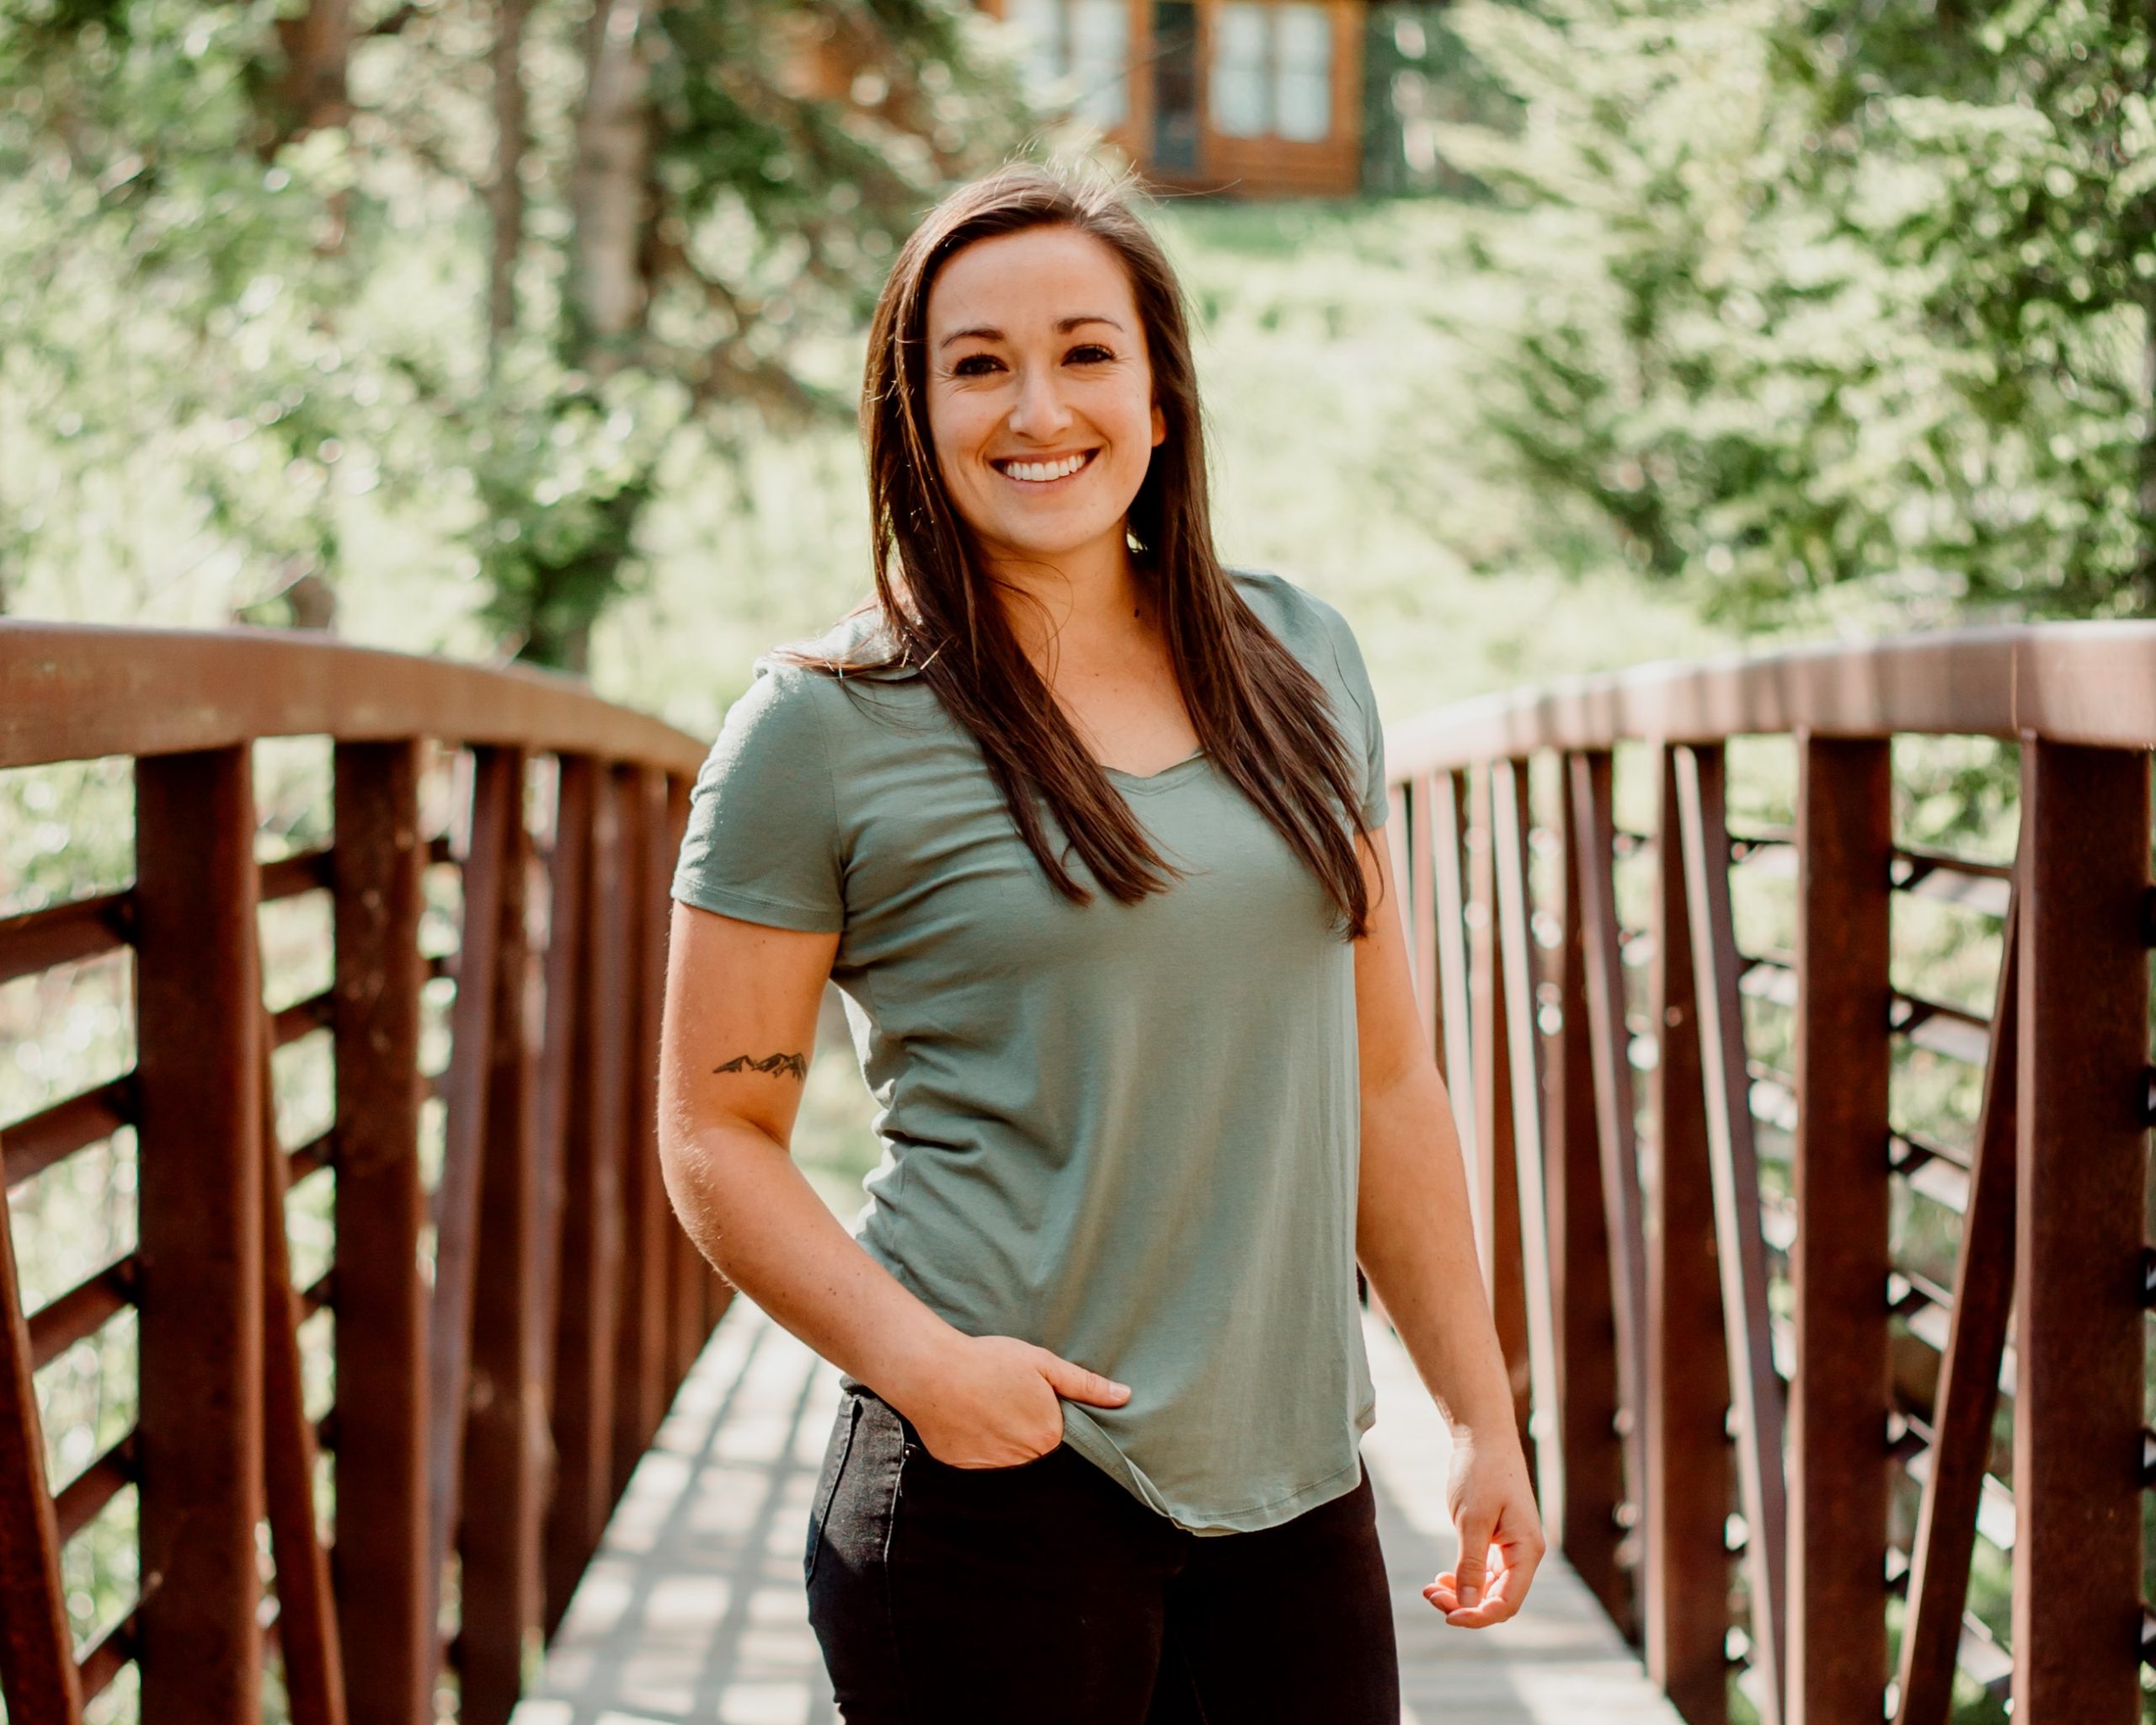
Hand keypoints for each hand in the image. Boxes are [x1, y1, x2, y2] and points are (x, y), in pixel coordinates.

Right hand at [887, 1333, 1130, 1468]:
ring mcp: (994, 1472)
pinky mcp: (965, 1472)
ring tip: (991, 1421)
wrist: (934, 1373)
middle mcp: (1025, 1462)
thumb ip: (1085, 1384)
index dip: (1054, 1430)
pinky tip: (972, 1431)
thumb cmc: (990, 1362)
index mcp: (1048, 1437)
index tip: (1039, 1415)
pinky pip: (982, 1472)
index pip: (1064, 1447)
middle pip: (1038, 1460)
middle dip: (1031, 1442)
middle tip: (1011, 1414)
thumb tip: (1124, 1396)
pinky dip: (981, 1455)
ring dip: (1007, 1451)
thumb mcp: (1043, 1364)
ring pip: (1011, 1468)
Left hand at [1421, 1425, 1544, 1627]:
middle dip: (1464, 1604)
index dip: (1478, 1617)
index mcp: (1527, 1551)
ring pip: (1488, 1587)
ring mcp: (1511, 1547)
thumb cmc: (1482, 1472)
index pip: (1507, 1603)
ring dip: (1461, 1593)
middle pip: (1496, 1598)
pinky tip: (1442, 1579)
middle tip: (1430, 1595)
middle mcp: (1523, 1554)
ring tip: (1431, 1589)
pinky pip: (1483, 1572)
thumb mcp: (1473, 1520)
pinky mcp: (1496, 1539)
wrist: (1483, 1436)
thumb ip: (1471, 1564)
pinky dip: (1463, 1578)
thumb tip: (1467, 1605)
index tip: (1447, 1615)